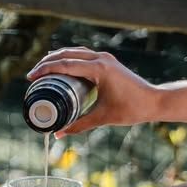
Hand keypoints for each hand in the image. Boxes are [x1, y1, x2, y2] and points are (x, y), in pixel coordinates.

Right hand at [27, 47, 159, 135]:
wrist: (155, 101)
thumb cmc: (132, 109)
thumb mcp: (102, 118)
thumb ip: (78, 125)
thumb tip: (58, 134)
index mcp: (98, 68)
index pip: (65, 64)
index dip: (45, 70)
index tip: (31, 78)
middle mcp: (101, 58)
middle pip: (66, 54)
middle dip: (47, 62)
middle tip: (33, 75)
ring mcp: (105, 58)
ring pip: (75, 51)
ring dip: (58, 58)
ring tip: (43, 69)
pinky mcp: (108, 61)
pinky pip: (83, 55)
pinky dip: (70, 58)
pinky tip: (63, 67)